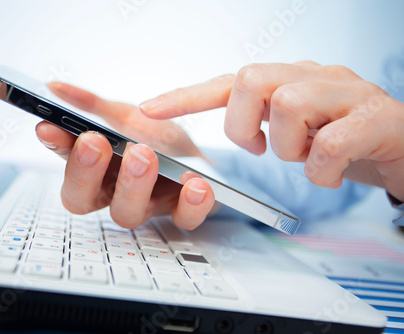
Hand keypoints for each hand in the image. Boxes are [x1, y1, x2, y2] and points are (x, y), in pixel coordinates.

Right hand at [35, 82, 214, 229]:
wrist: (197, 155)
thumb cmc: (155, 140)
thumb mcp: (125, 116)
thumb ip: (91, 105)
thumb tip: (54, 87)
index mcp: (97, 171)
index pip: (65, 166)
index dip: (57, 149)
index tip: (49, 127)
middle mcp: (115, 192)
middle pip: (83, 200)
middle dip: (85, 171)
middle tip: (97, 142)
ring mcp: (147, 205)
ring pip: (126, 213)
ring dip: (133, 185)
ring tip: (144, 154)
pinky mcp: (181, 211)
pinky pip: (183, 219)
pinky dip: (190, 203)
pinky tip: (195, 182)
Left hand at [139, 62, 403, 201]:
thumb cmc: (343, 137)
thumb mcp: (295, 129)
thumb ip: (263, 123)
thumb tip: (233, 131)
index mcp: (288, 80)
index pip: (227, 81)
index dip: (185, 97)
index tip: (147, 111)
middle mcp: (313, 75)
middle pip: (251, 79)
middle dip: (244, 124)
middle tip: (262, 148)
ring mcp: (346, 92)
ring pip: (289, 105)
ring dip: (289, 148)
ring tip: (306, 157)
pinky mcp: (376, 117)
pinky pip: (330, 142)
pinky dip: (322, 170)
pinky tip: (329, 172)